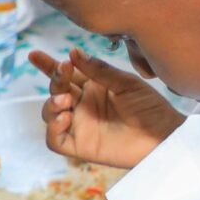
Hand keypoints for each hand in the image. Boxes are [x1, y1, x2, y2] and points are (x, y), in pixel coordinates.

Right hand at [28, 48, 182, 168]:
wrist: (164, 136)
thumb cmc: (150, 108)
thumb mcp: (126, 83)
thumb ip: (99, 70)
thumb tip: (73, 53)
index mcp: (92, 87)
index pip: (65, 74)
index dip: (48, 65)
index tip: (35, 55)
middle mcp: (83, 105)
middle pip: (55, 90)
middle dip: (54, 79)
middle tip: (63, 71)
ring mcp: (80, 125)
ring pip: (50, 113)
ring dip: (51, 104)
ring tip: (65, 99)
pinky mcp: (81, 146)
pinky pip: (55, 140)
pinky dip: (53, 128)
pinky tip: (66, 117)